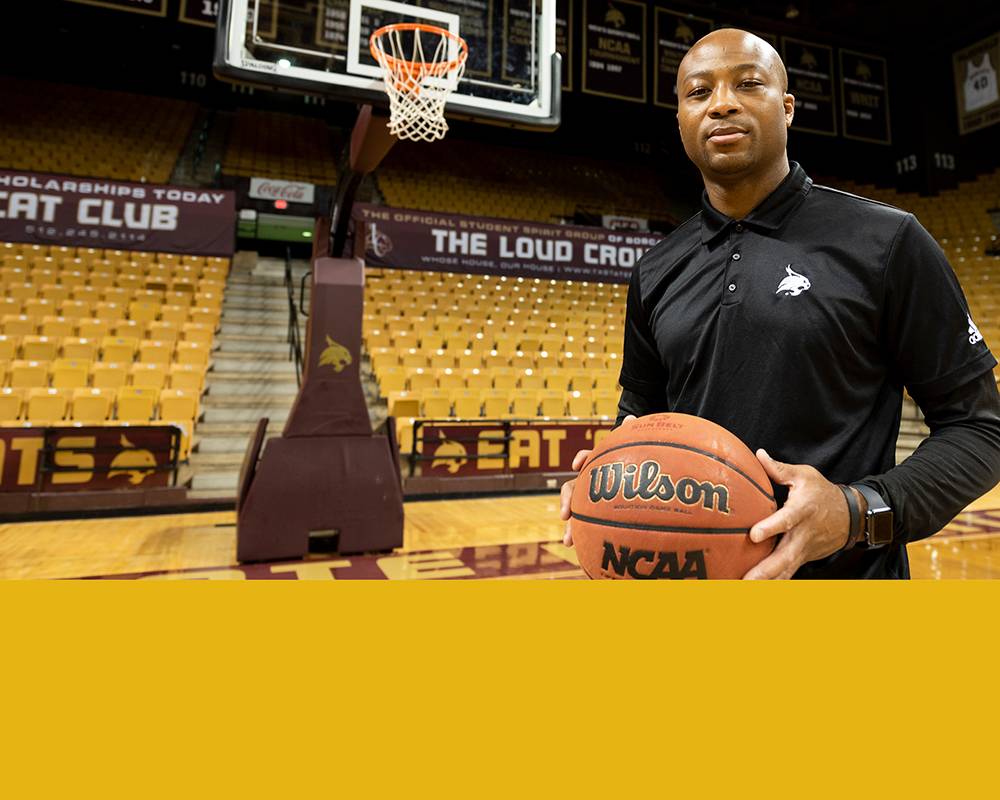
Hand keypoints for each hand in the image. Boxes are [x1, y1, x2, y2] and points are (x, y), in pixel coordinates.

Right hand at [560, 415, 636, 545]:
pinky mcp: (597, 518)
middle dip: (566, 502)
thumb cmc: (641, 467)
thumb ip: (634, 438)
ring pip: (576, 513)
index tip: (579, 466)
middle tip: (566, 514)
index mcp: (602, 466)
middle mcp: (593, 483)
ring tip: (568, 541)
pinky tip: (583, 552)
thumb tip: (633, 418)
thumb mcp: (640, 453)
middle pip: (573, 489)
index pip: (588, 458)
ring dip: (570, 527)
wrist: (644, 485)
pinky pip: (588, 530)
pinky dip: (584, 540)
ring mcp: (592, 502)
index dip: (583, 460)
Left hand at [742, 450, 850, 579]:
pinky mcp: (802, 559)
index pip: (786, 520)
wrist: (852, 516)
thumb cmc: (823, 493)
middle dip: (765, 570)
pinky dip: (772, 584)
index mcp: (802, 511)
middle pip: (784, 556)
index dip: (771, 527)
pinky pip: (786, 573)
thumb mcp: (805, 475)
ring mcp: (804, 550)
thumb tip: (758, 454)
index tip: (755, 534)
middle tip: (746, 580)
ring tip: (744, 591)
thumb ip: (779, 469)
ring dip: (766, 582)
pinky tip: (754, 592)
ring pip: (785, 570)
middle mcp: (803, 535)